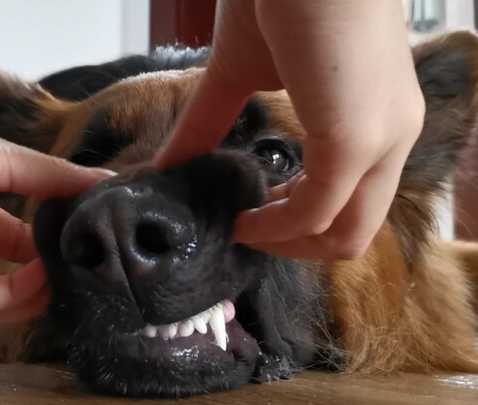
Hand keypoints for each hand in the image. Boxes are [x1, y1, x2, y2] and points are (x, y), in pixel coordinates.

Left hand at [0, 18, 109, 321]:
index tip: (82, 243)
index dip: (46, 241)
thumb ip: (49, 177)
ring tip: (66, 283)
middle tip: (79, 272)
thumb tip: (105, 181)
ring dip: (27, 292)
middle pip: (0, 265)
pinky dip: (3, 300)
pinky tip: (37, 286)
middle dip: (41, 271)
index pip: (12, 231)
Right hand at [155, 0, 424, 259]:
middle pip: (355, 229)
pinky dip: (276, 229)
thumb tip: (168, 163)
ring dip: (287, 243)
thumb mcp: (240, 74)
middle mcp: (393, 136)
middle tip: (246, 230)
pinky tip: (243, 217)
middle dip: (293, 243)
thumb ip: (209, 123)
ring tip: (243, 224)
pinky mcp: (355, 140)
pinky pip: (317, 213)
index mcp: (376, 118)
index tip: (250, 212)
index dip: (298, 219)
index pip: (352, 198)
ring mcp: (381, 140)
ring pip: (347, 233)